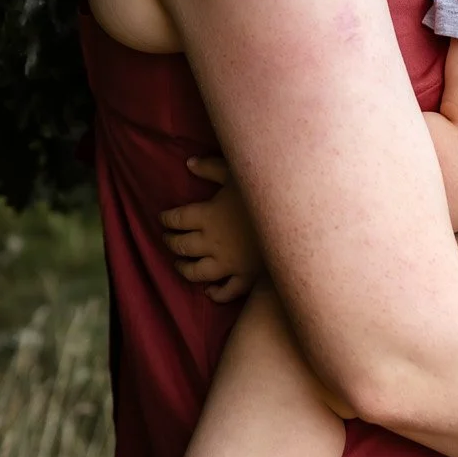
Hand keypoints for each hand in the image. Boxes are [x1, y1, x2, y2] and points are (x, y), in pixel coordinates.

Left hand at [159, 155, 263, 303]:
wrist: (294, 220)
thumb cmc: (264, 191)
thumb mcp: (236, 172)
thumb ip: (211, 167)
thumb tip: (189, 163)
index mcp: (207, 216)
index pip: (177, 219)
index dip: (167, 219)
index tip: (163, 218)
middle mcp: (212, 242)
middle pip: (182, 246)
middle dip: (170, 242)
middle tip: (167, 239)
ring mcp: (228, 263)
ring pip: (196, 272)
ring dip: (184, 268)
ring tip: (179, 263)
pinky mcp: (246, 278)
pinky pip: (227, 291)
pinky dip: (215, 293)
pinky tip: (209, 290)